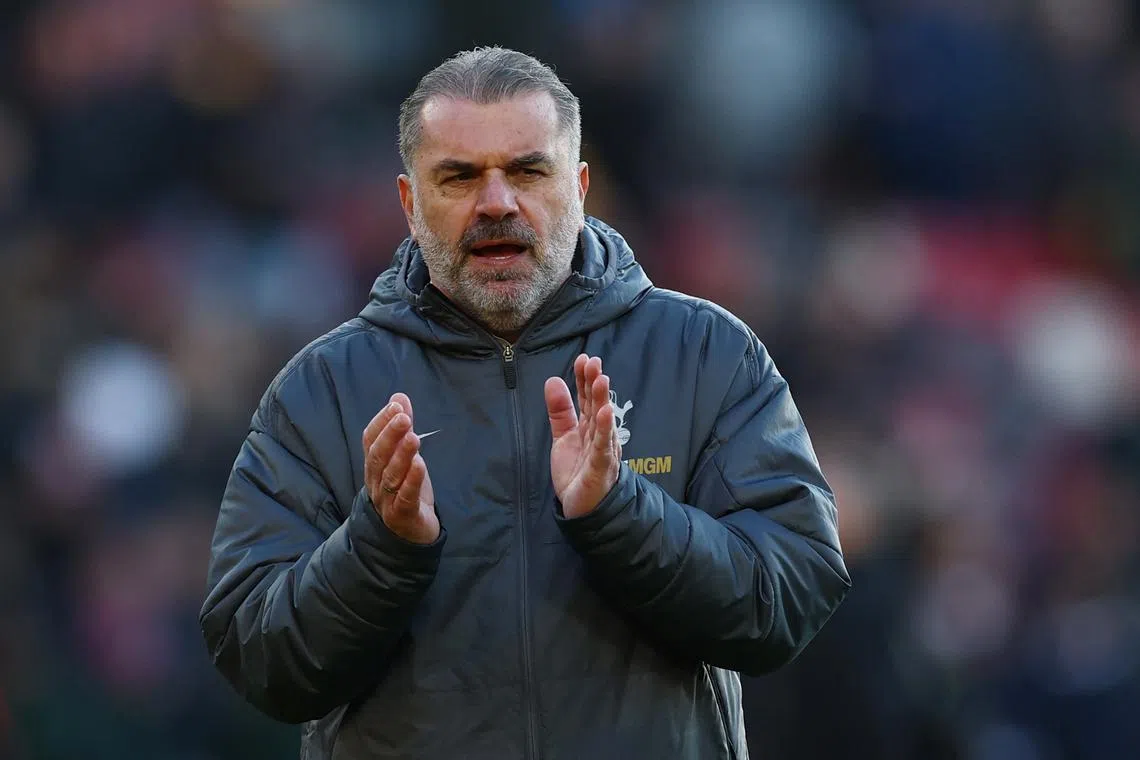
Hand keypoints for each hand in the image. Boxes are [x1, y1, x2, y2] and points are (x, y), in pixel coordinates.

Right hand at [362, 393, 438, 543]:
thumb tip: (399, 397)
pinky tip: (420, 465)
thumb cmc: (406, 489)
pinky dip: (411, 481)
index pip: (370, 441)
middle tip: (404, 417)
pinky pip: (405, 497)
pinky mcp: (403, 516)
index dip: (381, 422)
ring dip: (401, 455)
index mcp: (375, 466)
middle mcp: (376, 482)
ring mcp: (387, 501)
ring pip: (390, 476)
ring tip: (413, 438)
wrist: (410, 534)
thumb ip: (402, 428)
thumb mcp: (405, 456)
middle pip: (377, 456)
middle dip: (390, 435)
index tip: (396, 406)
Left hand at [544, 354, 621, 517]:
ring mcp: (602, 452)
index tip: (583, 358)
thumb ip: (560, 411)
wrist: (582, 508)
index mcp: (589, 428)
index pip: (587, 399)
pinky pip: (603, 447)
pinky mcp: (600, 468)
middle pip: (597, 406)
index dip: (584, 379)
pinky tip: (604, 413)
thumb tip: (553, 380)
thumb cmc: (577, 472)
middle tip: (593, 362)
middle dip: (595, 383)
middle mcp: (599, 436)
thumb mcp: (563, 437)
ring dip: (602, 400)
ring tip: (601, 379)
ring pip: (602, 423)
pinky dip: (604, 430)